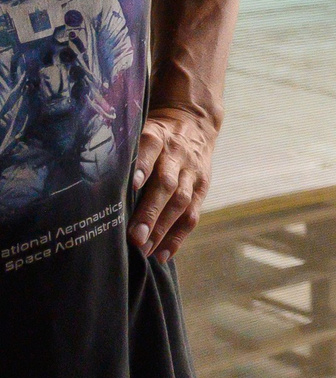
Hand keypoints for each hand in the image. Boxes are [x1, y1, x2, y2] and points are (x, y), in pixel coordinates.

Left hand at [131, 107, 216, 260]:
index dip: (142, 169)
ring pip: (181, 202)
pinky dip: (178, 236)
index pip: (150, 151)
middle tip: (135, 237)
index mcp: (157, 138)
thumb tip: (90, 183)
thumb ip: (121, 155)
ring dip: (163, 228)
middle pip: (167, 185)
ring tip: (144, 250)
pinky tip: (163, 254)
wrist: (193, 123)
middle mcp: (177, 156)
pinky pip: (193, 214)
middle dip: (150, 212)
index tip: (131, 185)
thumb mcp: (138, 133)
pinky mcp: (202, 188)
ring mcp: (192, 173)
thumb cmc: (154, 136)